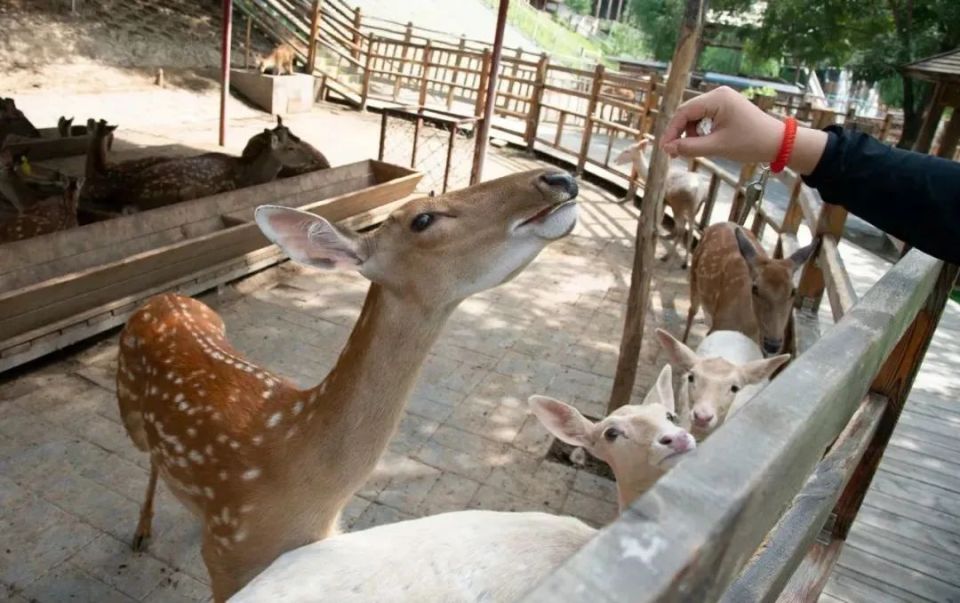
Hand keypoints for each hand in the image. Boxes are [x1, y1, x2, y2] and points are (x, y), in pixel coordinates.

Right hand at [660, 86, 827, 174]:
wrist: (778, 142)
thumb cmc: (750, 143)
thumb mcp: (717, 147)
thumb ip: (690, 147)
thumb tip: (668, 149)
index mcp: (716, 98)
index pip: (684, 112)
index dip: (672, 131)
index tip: (665, 149)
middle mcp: (718, 94)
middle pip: (688, 113)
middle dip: (681, 133)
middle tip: (675, 153)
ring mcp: (723, 100)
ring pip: (696, 116)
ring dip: (691, 134)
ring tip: (695, 150)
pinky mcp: (727, 107)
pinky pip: (706, 118)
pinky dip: (702, 132)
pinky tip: (705, 143)